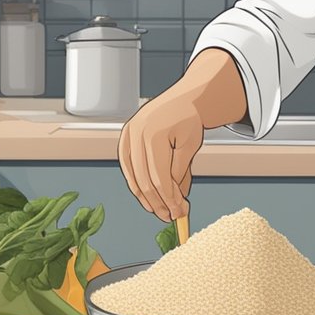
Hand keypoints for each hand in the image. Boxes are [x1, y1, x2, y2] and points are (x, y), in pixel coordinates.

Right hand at [118, 84, 204, 221]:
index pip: (160, 178)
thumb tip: (176, 199)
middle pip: (144, 180)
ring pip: (133, 176)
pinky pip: (127, 167)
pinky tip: (146, 196)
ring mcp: (127, 135)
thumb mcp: (190, 146)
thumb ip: (181, 172)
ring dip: (145, 197)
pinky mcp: (124, 137)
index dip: (169, 199)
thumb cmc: (189, 118)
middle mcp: (136, 134)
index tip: (178, 211)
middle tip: (170, 215)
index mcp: (154, 135)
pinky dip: (136, 183)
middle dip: (158, 202)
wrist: (183, 98)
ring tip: (159, 210)